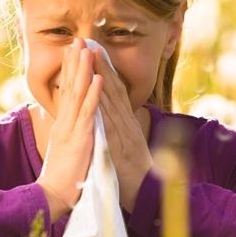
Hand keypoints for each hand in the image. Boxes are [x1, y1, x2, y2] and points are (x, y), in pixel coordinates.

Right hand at [36, 38, 103, 218]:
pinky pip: (88, 113)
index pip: (66, 92)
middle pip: (70, 86)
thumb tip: (70, 124)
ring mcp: (71, 128)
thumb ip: (68, 134)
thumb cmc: (62, 177)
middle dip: (74, 62)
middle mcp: (65, 122)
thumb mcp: (65, 150)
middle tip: (77, 40)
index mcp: (63, 124)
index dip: (70, 71)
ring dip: (83, 70)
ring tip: (87, 50)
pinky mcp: (80, 138)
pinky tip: (98, 78)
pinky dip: (93, 94)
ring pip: (78, 94)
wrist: (53, 196)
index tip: (73, 51)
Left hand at [90, 46, 154, 213]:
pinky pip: (110, 122)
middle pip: (112, 88)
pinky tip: (97, 90)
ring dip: (101, 76)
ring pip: (111, 99)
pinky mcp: (120, 145)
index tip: (93, 49)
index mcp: (126, 122)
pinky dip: (104, 105)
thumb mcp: (126, 145)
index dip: (104, 69)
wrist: (146, 195)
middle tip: (89, 41)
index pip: (114, 90)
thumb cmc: (133, 172)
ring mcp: (124, 132)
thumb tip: (112, 116)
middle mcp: (126, 122)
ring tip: (90, 55)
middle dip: (100, 64)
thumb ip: (119, 129)